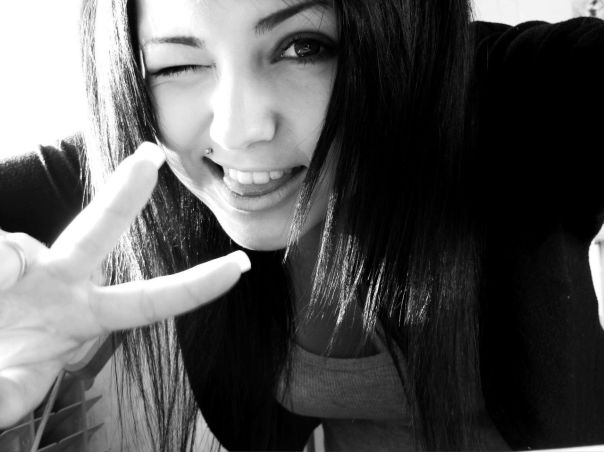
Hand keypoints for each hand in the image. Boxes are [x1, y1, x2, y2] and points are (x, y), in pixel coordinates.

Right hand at [0, 142, 249, 427]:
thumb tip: (9, 299)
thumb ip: (10, 387)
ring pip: (11, 250)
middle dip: (127, 192)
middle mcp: (60, 282)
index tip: (240, 267)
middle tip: (152, 156)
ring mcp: (22, 264)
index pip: (150, 300)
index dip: (195, 287)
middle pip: (99, 229)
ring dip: (0, 271)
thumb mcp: (10, 388)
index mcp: (83, 316)